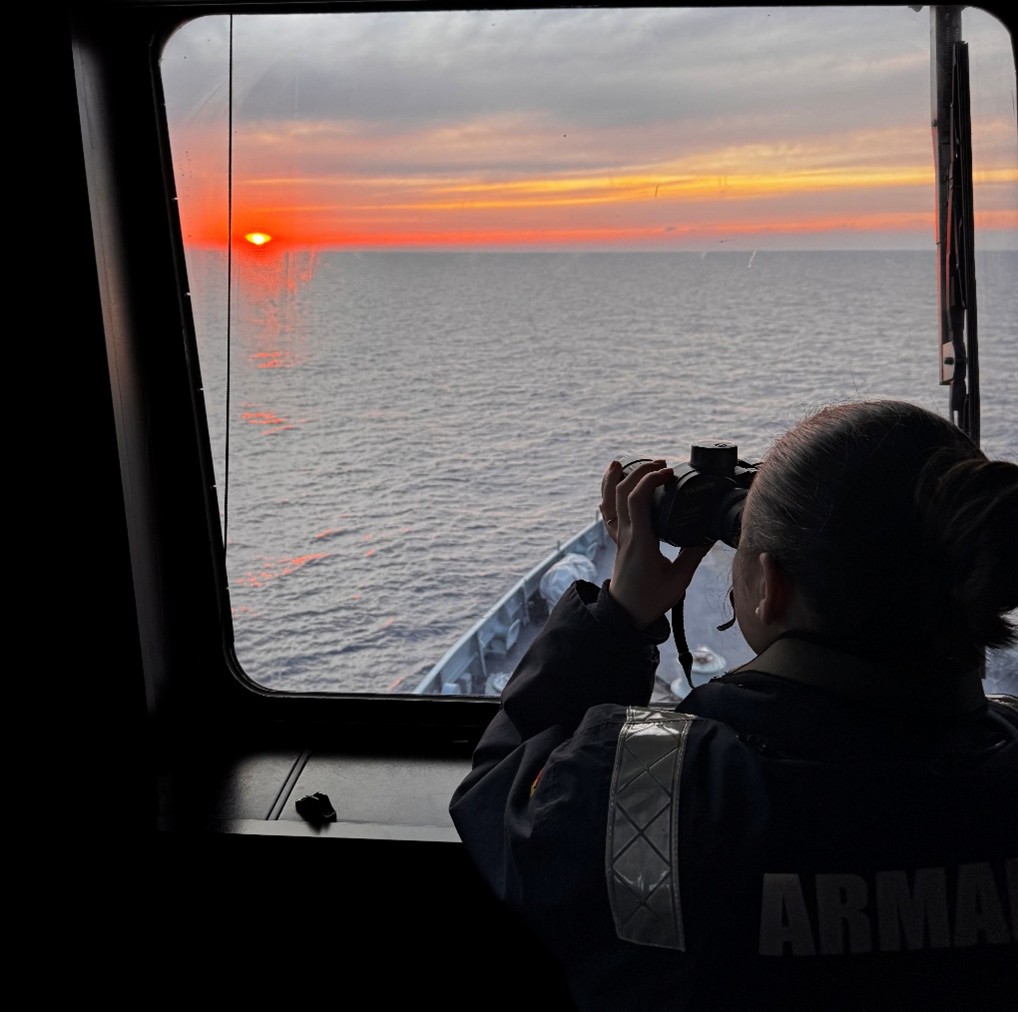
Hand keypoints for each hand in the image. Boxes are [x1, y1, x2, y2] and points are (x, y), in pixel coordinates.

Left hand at [600, 459, 711, 628]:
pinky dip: (607, 497)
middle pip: (622, 493)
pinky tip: (611, 486)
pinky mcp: (618, 542)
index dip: (651, 479)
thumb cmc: (651, 599)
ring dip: (613, 479)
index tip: (670, 472)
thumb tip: (712, 533)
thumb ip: (694, 553)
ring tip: (620, 462)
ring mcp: (619, 537)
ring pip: (608, 502)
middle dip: (639, 471)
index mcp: (641, 541)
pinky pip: (608, 515)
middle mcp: (626, 535)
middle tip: (661, 464)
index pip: (637, 500)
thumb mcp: (680, 579)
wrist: (625, 615)